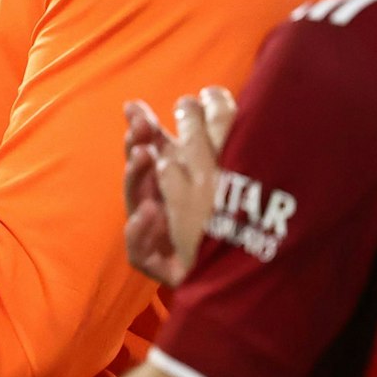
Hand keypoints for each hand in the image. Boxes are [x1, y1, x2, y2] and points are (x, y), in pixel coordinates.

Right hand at [122, 88, 235, 287]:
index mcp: (170, 177)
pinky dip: (139, 232)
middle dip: (136, 148)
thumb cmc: (225, 223)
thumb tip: (162, 99)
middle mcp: (158, 201)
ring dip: (136, 178)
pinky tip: (149, 215)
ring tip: (145, 159)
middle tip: (140, 131)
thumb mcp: (212, 169)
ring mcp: (156, 230)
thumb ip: (192, 133)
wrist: (240, 276)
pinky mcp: (156, 261)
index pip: (149, 147)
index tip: (137, 110)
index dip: (142, 128)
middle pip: (140, 171)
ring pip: (136, 203)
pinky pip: (138, 249)